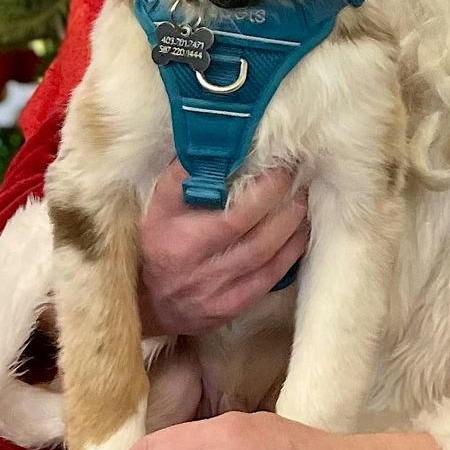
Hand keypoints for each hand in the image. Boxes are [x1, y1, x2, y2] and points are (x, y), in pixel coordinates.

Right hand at [139, 162, 308, 334]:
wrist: (147, 303)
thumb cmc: (156, 243)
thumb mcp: (158, 207)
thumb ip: (183, 176)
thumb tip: (215, 141)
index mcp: (177, 235)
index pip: (230, 214)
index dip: (263, 191)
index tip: (279, 168)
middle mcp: (195, 264)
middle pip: (253, 235)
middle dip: (282, 205)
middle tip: (298, 181)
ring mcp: (214, 291)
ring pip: (265, 256)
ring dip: (291, 227)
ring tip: (301, 203)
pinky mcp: (230, 308)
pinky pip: (269, 280)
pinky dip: (289, 255)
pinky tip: (298, 235)